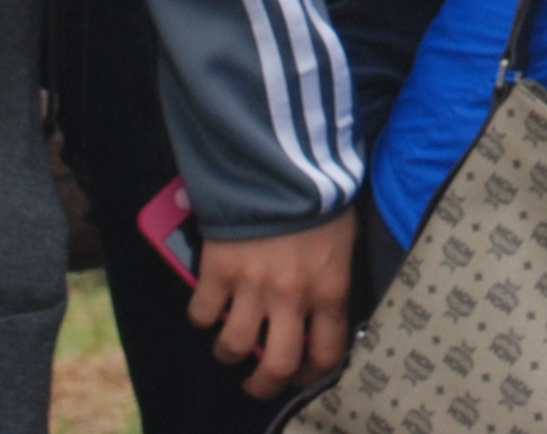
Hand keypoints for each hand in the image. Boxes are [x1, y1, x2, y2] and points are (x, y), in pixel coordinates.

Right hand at [189, 209, 356, 397]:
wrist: (284, 163)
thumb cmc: (323, 197)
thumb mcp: (344, 240)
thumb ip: (333, 279)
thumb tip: (327, 309)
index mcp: (329, 289)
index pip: (325, 354)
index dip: (312, 374)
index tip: (303, 375)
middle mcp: (291, 296)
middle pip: (276, 366)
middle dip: (265, 384)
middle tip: (259, 382)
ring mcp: (251, 285)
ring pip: (234, 346)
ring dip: (230, 351)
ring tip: (232, 345)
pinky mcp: (218, 270)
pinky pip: (202, 313)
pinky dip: (203, 316)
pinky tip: (211, 306)